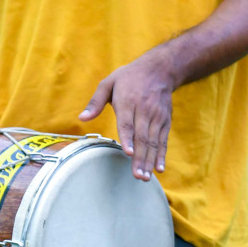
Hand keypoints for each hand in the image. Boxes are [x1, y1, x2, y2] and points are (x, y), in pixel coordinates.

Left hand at [80, 50, 176, 181]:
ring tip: (145, 177)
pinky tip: (159, 168)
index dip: (128, 139)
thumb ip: (95, 101)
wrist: (160, 69)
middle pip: (142, 137)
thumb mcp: (109, 82)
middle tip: (137, 176)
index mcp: (128, 101)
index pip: (128, 123)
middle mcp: (145, 110)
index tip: (128, 153)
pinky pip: (163, 140)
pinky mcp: (165, 121)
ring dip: (150, 160)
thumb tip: (82, 118)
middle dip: (140, 158)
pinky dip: (162, 155)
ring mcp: (157, 117)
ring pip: (154, 142)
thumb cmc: (130, 76)